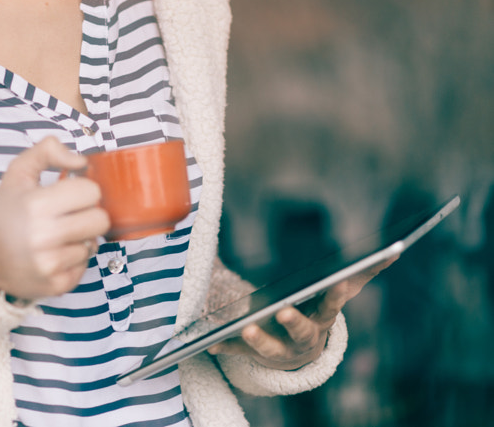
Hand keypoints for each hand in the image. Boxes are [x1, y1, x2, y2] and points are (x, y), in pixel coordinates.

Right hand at [0, 136, 109, 299]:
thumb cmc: (5, 212)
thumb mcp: (18, 172)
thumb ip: (48, 151)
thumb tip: (81, 160)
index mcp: (37, 204)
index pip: (92, 191)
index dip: (82, 190)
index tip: (69, 194)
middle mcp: (43, 236)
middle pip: (100, 220)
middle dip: (88, 214)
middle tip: (69, 215)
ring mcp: (50, 264)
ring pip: (93, 243)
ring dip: (79, 238)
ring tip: (57, 236)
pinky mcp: (56, 285)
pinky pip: (85, 266)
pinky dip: (73, 260)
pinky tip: (54, 254)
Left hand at [208, 255, 397, 370]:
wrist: (295, 356)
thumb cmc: (317, 314)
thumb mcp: (338, 294)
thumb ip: (364, 274)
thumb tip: (395, 251)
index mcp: (322, 319)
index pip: (332, 307)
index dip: (335, 296)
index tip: (338, 283)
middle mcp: (302, 339)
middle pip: (301, 331)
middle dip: (294, 322)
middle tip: (285, 311)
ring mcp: (279, 349)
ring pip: (270, 348)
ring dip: (258, 339)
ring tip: (246, 328)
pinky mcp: (253, 355)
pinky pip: (238, 353)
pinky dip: (225, 348)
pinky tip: (210, 344)